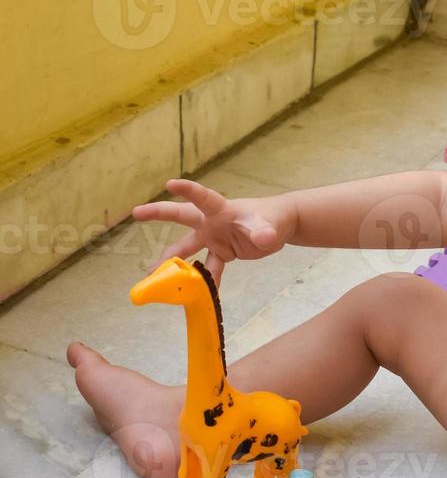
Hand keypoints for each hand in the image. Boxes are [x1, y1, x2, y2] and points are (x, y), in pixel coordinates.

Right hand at [133, 179, 297, 284]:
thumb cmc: (273, 218)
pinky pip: (208, 267)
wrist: (280, 228)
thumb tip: (264, 238)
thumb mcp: (270, 225)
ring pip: (187, 247)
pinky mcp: (222, 252)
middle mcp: (212, 222)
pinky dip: (202, 280)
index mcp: (221, 209)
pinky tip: (192, 293)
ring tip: (151, 273)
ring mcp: (214, 237)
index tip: (169, 184)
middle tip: (136, 212)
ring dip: (170, 260)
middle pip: (181, 215)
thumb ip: (265, 232)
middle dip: (158, 213)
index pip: (202, 198)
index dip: (188, 191)